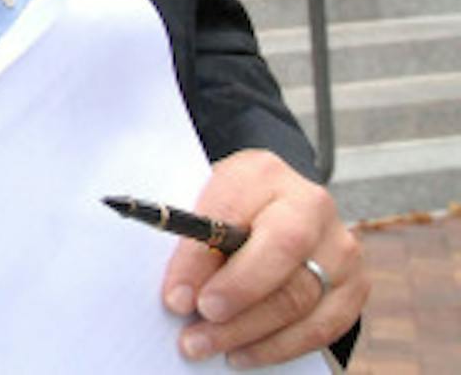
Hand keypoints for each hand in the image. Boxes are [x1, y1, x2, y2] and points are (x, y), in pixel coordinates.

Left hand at [164, 149, 363, 365]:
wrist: (275, 205)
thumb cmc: (229, 208)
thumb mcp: (203, 205)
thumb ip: (193, 241)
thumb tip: (180, 297)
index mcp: (263, 175)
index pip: (233, 216)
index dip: (202, 262)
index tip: (175, 298)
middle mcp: (312, 206)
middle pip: (280, 260)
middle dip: (232, 303)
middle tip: (193, 333)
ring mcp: (340, 248)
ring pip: (300, 300)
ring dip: (248, 333)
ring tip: (206, 347)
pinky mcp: (355, 286)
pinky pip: (322, 327)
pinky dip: (279, 347)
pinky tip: (243, 354)